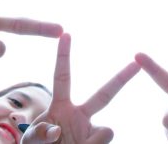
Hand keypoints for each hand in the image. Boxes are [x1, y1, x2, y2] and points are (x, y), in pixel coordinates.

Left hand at [22, 34, 139, 143]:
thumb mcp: (31, 142)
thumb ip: (39, 134)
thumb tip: (57, 130)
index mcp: (60, 107)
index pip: (62, 77)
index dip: (63, 56)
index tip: (66, 34)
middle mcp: (80, 116)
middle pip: (105, 95)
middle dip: (122, 78)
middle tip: (136, 63)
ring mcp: (91, 132)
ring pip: (106, 132)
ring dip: (92, 143)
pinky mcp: (98, 143)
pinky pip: (103, 142)